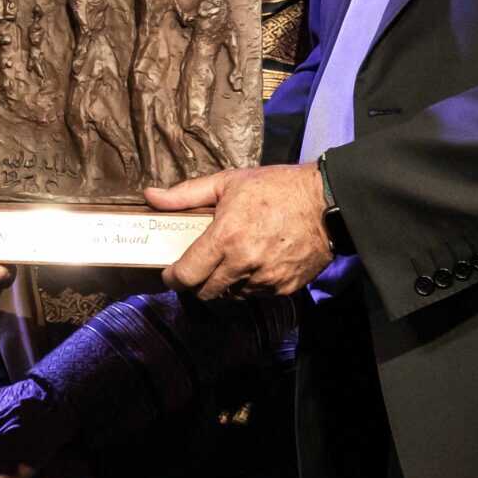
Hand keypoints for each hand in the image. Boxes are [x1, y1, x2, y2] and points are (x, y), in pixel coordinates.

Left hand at [146, 166, 332, 300]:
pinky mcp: (284, 288)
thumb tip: (150, 196)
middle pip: (205, 292)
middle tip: (198, 268)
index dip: (173, 278)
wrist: (326, 201)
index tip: (170, 273)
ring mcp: (265, 279)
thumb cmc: (275, 188)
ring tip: (229, 262)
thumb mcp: (228, 182)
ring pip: (231, 295)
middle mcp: (243, 264)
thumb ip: (186, 194)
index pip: (186, 275)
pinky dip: (249, 285)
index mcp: (225, 238)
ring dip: (224, 284)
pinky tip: (254, 264)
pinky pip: (256, 295)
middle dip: (196, 283)